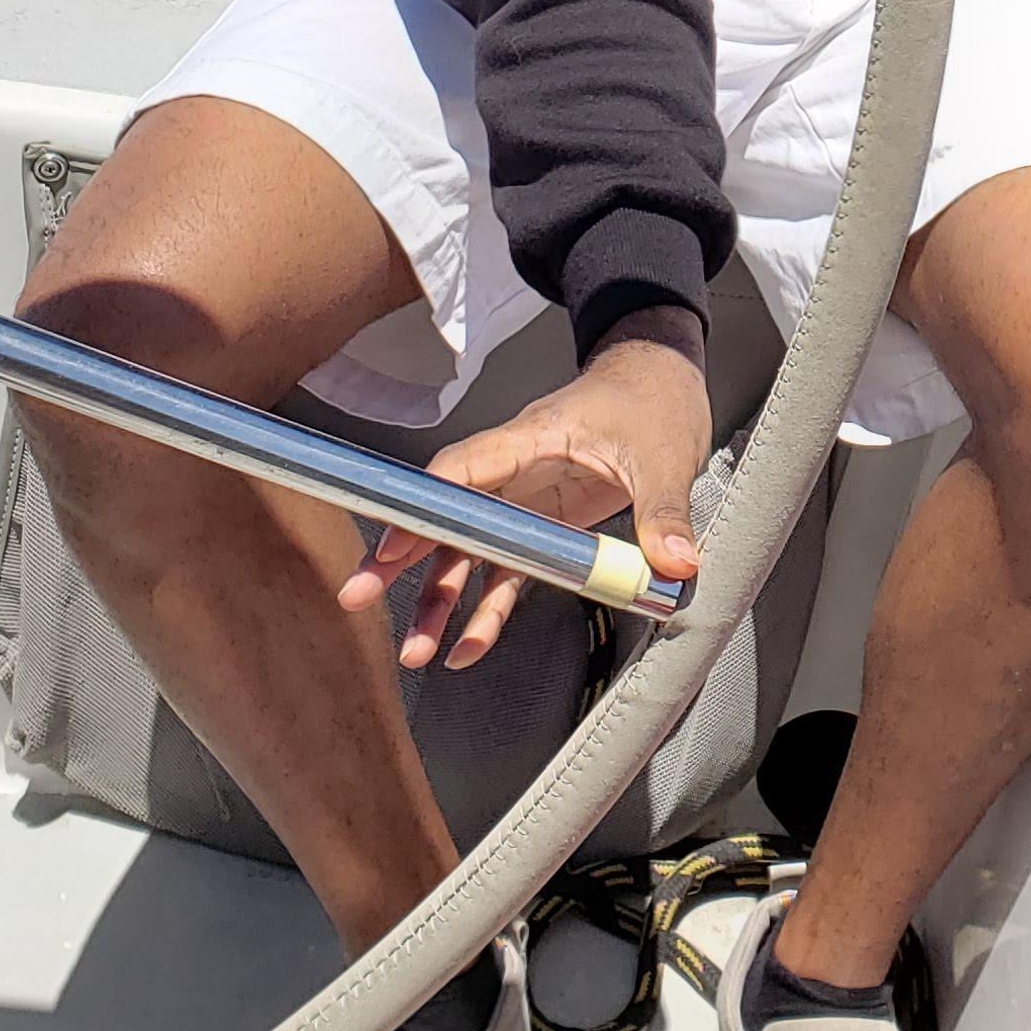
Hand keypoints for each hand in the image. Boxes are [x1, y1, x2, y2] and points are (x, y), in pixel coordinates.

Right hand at [340, 325, 707, 672]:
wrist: (663, 380)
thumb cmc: (651, 397)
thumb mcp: (665, 454)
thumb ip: (663, 512)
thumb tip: (672, 563)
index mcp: (533, 438)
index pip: (463, 470)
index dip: (425, 507)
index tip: (392, 546)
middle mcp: (516, 471)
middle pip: (448, 515)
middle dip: (401, 558)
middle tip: (359, 595)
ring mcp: (525, 501)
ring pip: (468, 552)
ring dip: (439, 599)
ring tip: (416, 651)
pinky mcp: (544, 525)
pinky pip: (505, 571)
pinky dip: (486, 609)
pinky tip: (468, 646)